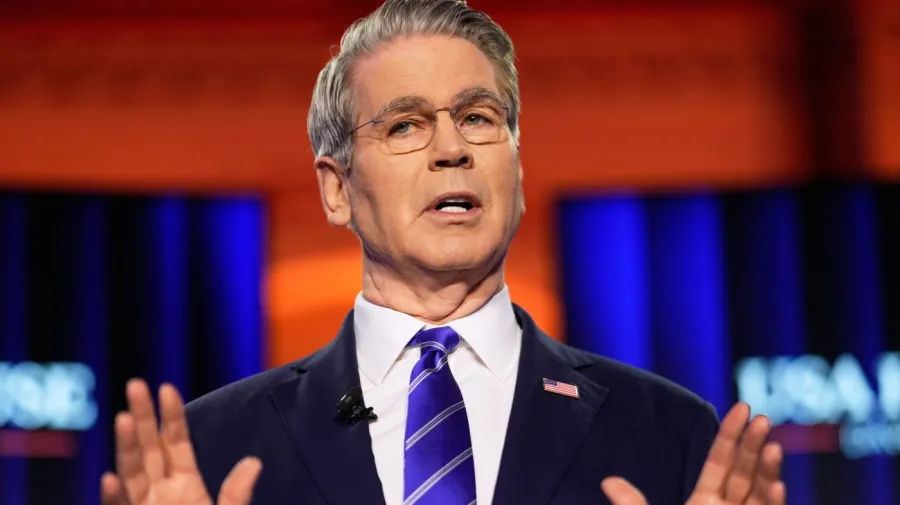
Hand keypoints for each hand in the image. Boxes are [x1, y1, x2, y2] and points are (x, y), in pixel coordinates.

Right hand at [100, 379, 262, 504]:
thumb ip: (235, 495)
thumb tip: (253, 462)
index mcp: (185, 488)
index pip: (175, 444)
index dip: (170, 417)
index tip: (166, 388)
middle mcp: (159, 496)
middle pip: (148, 450)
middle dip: (142, 418)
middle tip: (136, 384)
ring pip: (131, 476)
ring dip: (127, 449)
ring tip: (126, 419)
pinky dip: (115, 497)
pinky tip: (111, 478)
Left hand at [601, 403, 784, 504]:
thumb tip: (608, 480)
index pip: (720, 463)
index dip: (731, 437)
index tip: (741, 408)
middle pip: (745, 473)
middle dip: (754, 445)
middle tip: (760, 416)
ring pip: (761, 494)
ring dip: (769, 470)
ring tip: (773, 443)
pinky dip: (772, 502)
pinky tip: (777, 487)